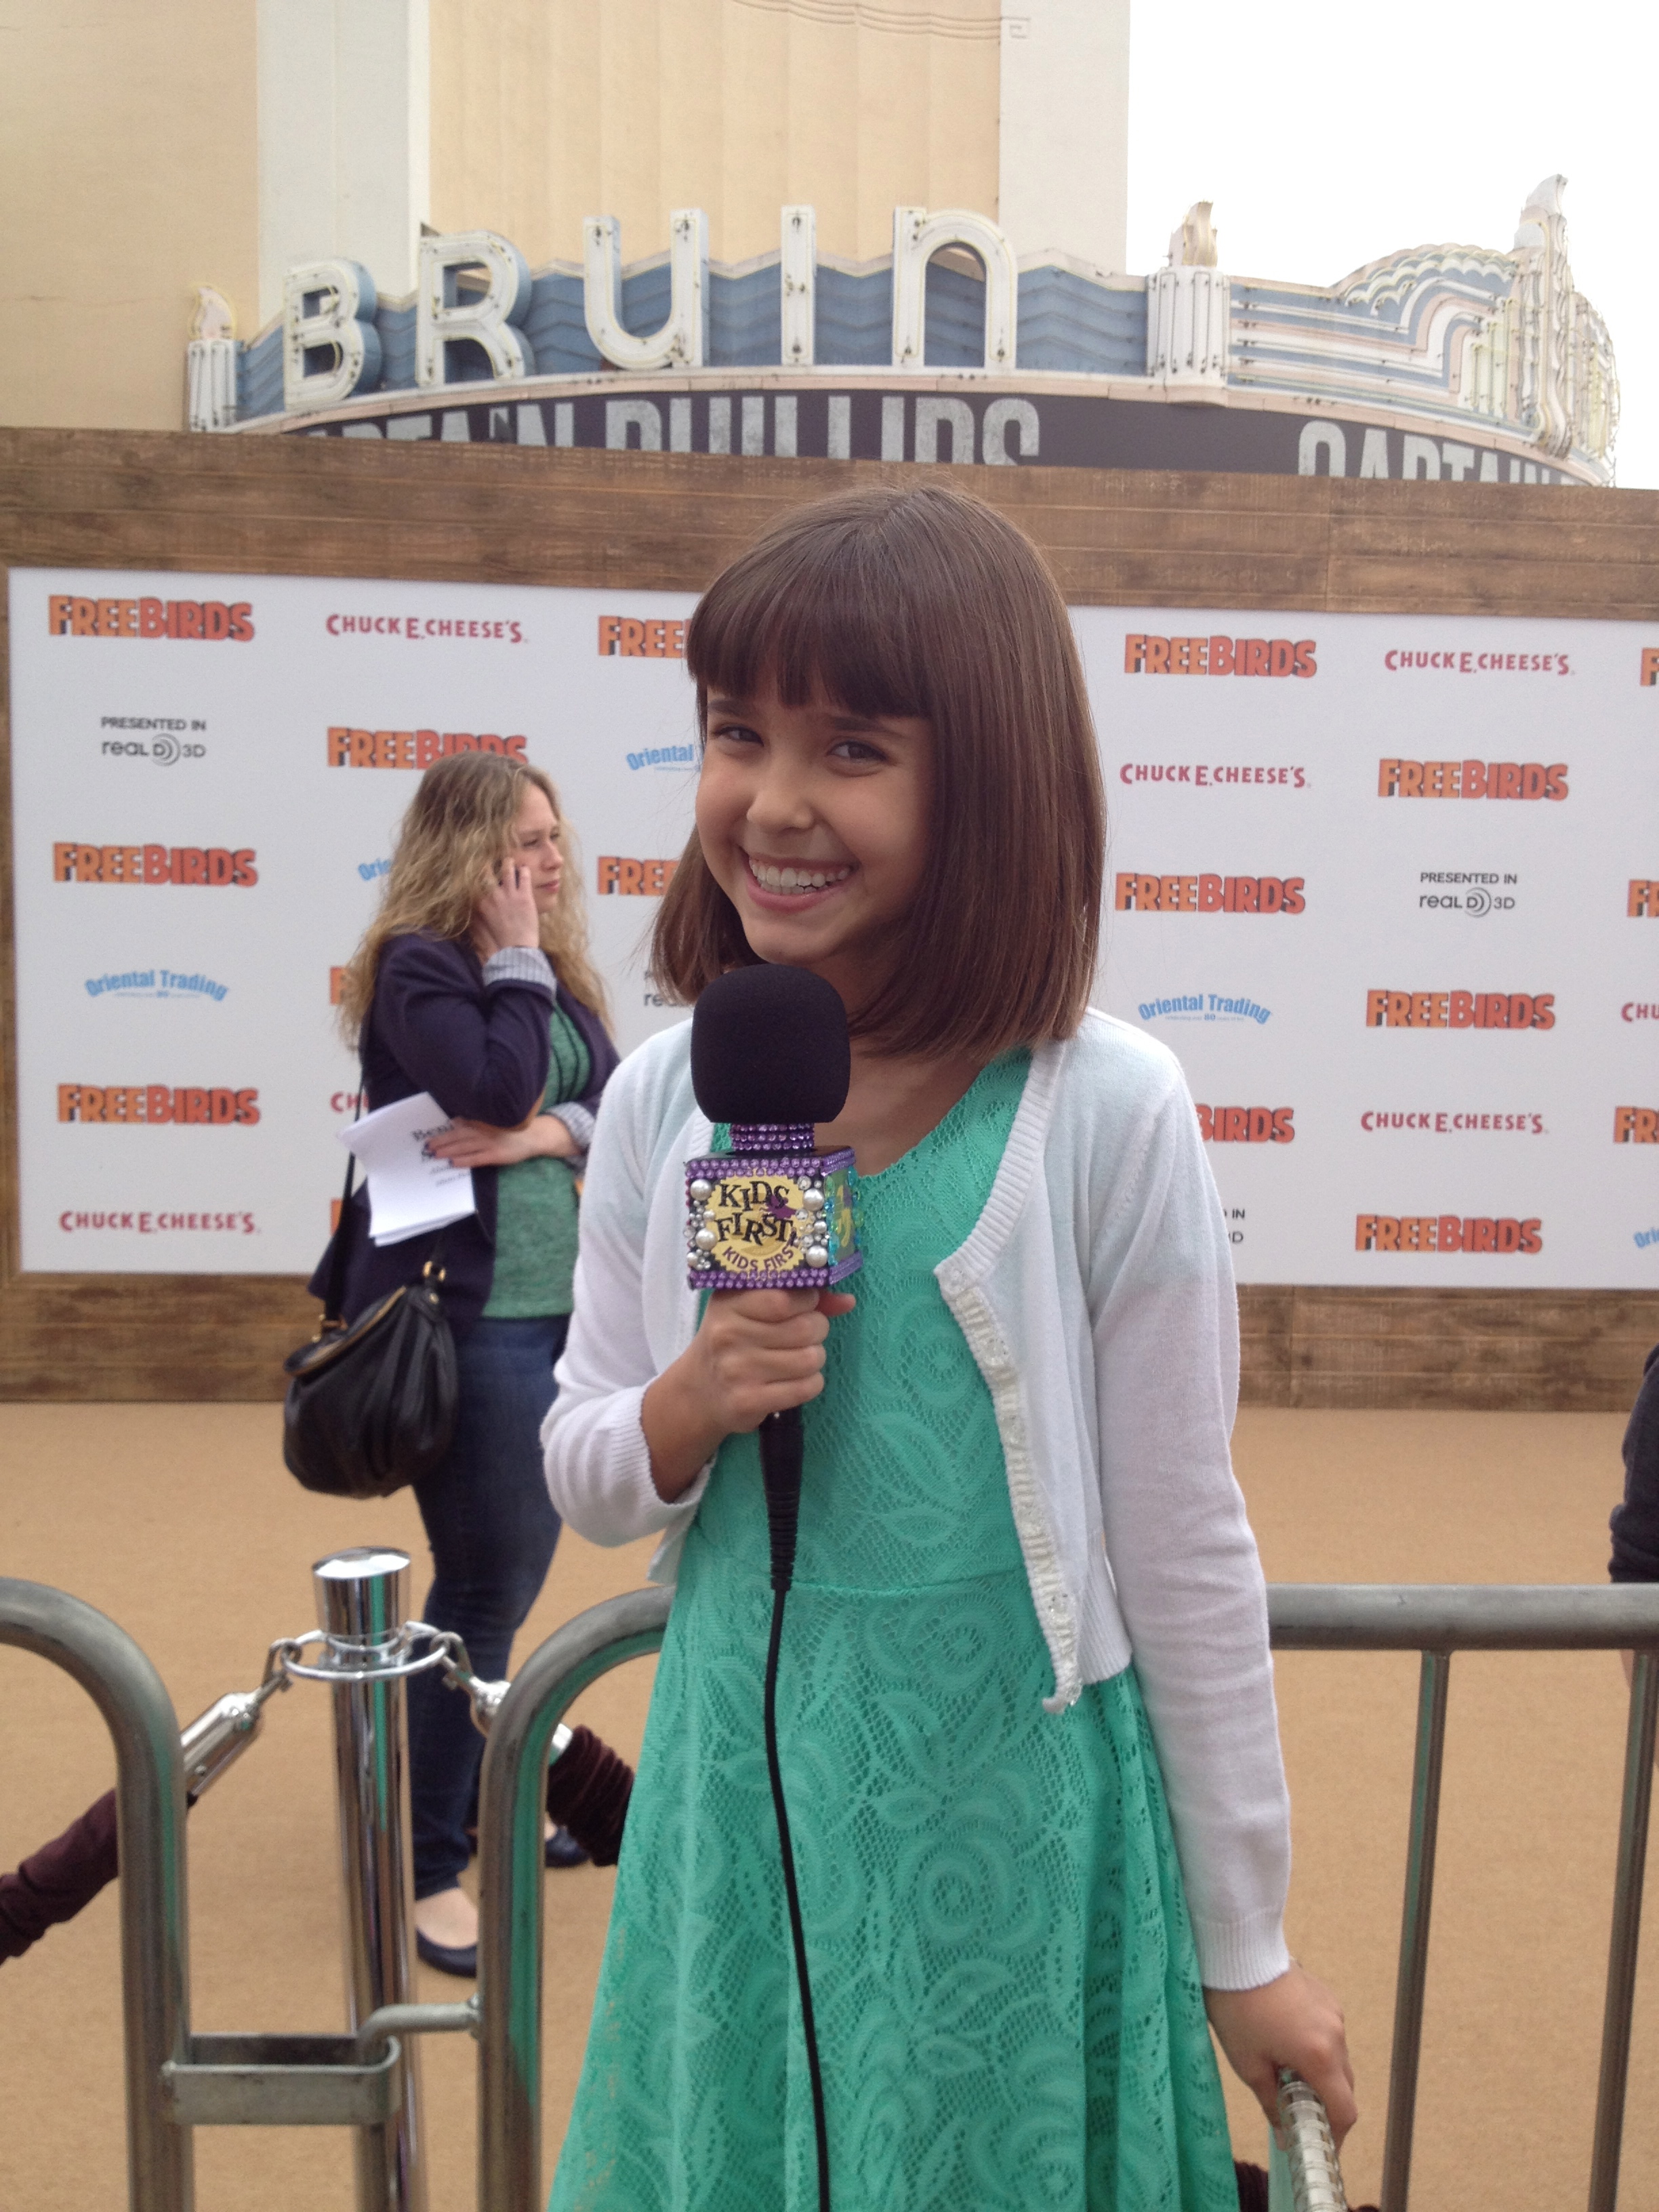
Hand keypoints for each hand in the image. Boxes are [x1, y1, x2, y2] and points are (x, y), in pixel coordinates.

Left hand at [426, 1114, 579, 1167]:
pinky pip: (477, 1158)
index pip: (460, 1126)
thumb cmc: (512, 1128)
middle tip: (427, 1147)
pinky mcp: (496, 1155)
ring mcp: (490, 1143)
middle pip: (459, 1136)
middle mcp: (485, 1130)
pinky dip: (464, 1160)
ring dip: (448, 1151)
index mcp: (484, 1121)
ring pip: (465, 1147)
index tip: (430, 1136)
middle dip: (442, 1141)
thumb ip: (476, 1120)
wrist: (535, 1136)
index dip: (445, 1131)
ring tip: (435, 1155)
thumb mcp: (494, 1119)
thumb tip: (455, 1121)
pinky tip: (453, 1163)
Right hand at [471, 860, 539, 956]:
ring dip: (509, 862)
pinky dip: (524, 870)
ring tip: (510, 861)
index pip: (474, 878)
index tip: (479, 864)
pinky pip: (524, 875)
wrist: (516, 949)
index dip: (477, 869)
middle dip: (489, 862)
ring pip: (507, 868)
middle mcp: (492, 895)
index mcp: (479, 902)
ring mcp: (509, 894)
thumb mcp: (481, 922)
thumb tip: (472, 899)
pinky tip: (525, 869)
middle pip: (487, 869)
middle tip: (493, 858)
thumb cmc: (499, 938)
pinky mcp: (524, 896)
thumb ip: (477, 908)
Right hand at [643, 1285, 856, 1501]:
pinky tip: (794, 1380)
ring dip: (814, 1359)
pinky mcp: (748, 1401)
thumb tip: (847, 1301)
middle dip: (816, 1331)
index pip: (785, 1298)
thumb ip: (799, 1297)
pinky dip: (810, 1384)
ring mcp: (737, 1370)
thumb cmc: (734, 1340)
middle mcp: (729, 1335)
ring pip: (811, 1359)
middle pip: (807, 1328)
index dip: (808, 1301)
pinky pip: (807, 1388)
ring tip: (797, 1358)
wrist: (700, 1390)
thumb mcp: (752, 1308)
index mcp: (729, 1304)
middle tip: (802, 1336)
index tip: (805, 1305)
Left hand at [1205, 1964, 1356, 2147]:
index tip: (1319, 2145)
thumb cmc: (1237, 2009)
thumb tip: (1283, 2134)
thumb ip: (1272, 2103)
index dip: (1335, 2134)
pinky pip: (1330, 2034)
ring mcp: (1334, 2013)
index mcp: (1320, 2057)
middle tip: (1299, 2113)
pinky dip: (1318, 2048)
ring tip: (1287, 2073)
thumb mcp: (1249, 2064)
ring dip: (1321, 2074)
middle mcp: (1336, 2035)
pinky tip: (1288, 2041)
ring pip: (1338, 2059)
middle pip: (1345, 2085)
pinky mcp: (1326, 1997)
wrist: (1237, 1951)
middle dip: (1326, 2104)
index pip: (1344, 2110)